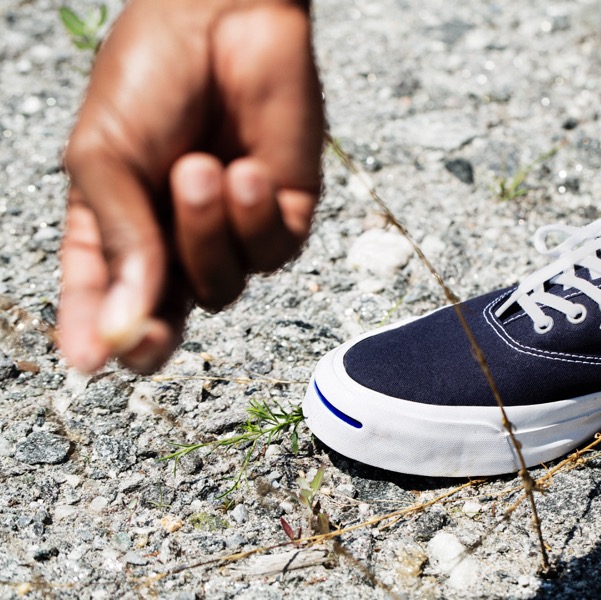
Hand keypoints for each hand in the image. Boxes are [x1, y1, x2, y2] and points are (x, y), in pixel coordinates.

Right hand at [59, 0, 323, 372]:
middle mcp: (177, 237)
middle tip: (149, 338)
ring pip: (223, 286)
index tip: (87, 362)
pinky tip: (247, 169)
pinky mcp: (285, 213)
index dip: (97, 332)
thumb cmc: (151, 75)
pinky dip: (255, 215)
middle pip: (169, 319)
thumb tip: (125, 322)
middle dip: (158, 331)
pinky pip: (273, 252)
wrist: (224, 17)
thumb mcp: (106, 156)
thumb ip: (121, 239)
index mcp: (121, 226)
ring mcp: (233, 228)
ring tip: (201, 165)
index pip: (107, 298)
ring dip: (208, 233)